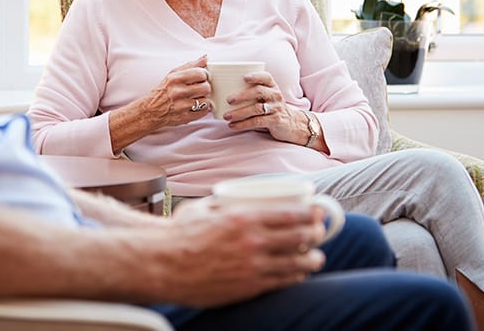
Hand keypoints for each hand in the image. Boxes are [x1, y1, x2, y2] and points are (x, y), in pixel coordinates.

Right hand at [142, 55, 211, 127]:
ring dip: (203, 99)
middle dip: (205, 88)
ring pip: (206, 100)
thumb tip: (205, 59)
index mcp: (175, 79)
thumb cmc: (163, 91)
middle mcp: (178, 92)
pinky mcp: (185, 117)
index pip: (201, 73)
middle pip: (206, 87)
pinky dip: (202, 109)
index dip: (205, 75)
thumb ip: (190, 66)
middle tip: (199, 88)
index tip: (203, 77)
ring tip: (195, 98)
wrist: (151, 110)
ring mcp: (182, 106)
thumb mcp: (173, 74)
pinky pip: (204, 111)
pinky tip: (194, 106)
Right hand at [162, 198, 325, 305]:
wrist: (164, 264)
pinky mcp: (249, 287)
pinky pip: (282, 281)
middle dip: (315, 233)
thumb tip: (234, 196)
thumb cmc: (179, 233)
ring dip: (312, 258)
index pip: (290, 214)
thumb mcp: (204, 208)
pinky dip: (295, 276)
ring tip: (317, 257)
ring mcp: (253, 266)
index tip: (318, 211)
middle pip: (299, 237)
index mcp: (243, 217)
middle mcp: (253, 241)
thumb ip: (224, 203)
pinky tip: (299, 273)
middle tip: (320, 232)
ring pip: (296, 262)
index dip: (310, 213)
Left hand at [219, 71, 307, 145]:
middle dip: (242, 95)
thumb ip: (251, 91)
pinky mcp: (275, 121)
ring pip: (256, 108)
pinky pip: (257, 122)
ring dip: (239, 113)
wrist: (291, 123)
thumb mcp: (266, 96)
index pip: (266, 77)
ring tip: (226, 116)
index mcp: (272, 86)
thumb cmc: (271, 107)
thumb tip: (221, 91)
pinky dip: (243, 124)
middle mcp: (275, 95)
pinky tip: (232, 126)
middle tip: (228, 100)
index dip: (256, 76)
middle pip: (259, 91)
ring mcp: (276, 108)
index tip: (244, 77)